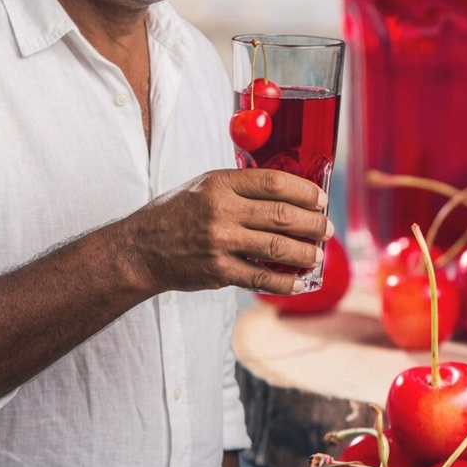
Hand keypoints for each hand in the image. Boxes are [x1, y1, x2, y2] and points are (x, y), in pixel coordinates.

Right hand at [122, 168, 330, 296]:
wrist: (140, 249)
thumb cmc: (177, 214)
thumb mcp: (205, 186)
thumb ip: (242, 187)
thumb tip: (290, 193)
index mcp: (220, 184)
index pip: (274, 182)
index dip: (305, 191)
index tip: (321, 199)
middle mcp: (221, 211)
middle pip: (282, 215)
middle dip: (313, 223)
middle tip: (327, 229)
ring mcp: (220, 243)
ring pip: (277, 247)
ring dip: (306, 253)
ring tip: (317, 255)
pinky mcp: (218, 271)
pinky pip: (261, 278)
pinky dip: (285, 282)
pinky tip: (299, 283)